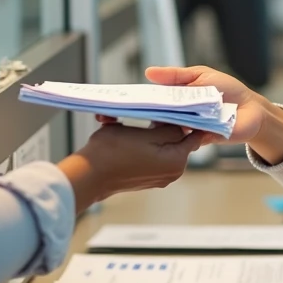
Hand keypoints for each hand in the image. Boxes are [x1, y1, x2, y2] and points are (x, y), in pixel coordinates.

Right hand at [57, 123, 200, 213]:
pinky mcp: (145, 176)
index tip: (182, 106)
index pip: (194, 135)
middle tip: (154, 109)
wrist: (87, 175)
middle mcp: (171, 172)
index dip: (189, 119)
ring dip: (150, 130)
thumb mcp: (146, 133)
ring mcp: (158, 176)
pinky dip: (142, 141)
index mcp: (176, 162)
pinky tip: (128, 131)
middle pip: (177, 139)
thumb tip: (183, 125)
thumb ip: (170, 129)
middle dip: (165, 122)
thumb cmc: (113, 154)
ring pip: (161, 144)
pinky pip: (150, 153)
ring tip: (137, 119)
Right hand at [144, 65, 282, 164]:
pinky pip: (187, 139)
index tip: (126, 99)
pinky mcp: (201, 140)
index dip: (143, 100)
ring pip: (171, 129)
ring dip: (162, 124)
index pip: (156, 100)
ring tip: (148, 119)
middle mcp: (181, 116)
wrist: (251, 108)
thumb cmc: (227, 90)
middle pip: (160, 115)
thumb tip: (149, 72)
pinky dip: (182, 134)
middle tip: (131, 111)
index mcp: (179, 100)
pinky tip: (173, 129)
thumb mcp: (201, 75)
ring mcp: (190, 130)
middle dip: (148, 112)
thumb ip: (176, 75)